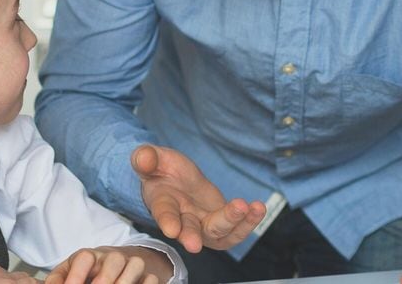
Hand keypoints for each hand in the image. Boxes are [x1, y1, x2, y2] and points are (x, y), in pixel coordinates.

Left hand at [45, 246, 168, 283]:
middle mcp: (111, 257)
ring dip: (125, 282)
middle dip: (103, 281)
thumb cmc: (86, 274)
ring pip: (135, 264)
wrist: (114, 266)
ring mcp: (131, 264)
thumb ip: (58, 280)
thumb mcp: (68, 273)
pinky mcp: (146, 274)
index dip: (77, 276)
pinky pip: (151, 278)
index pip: (84, 258)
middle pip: (114, 260)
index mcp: (89, 256)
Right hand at [131, 144, 265, 252]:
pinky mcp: (221, 220)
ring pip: (219, 233)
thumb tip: (143, 158)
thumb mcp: (152, 158)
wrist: (174, 178)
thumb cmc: (160, 169)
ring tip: (250, 208)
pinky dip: (248, 221)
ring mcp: (204, 223)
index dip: (168, 222)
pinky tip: (258, 208)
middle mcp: (184, 220)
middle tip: (196, 244)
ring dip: (235, 224)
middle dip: (195, 236)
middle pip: (193, 231)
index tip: (172, 230)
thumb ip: (146, 158)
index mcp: (163, 204)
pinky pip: (236, 228)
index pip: (165, 214)